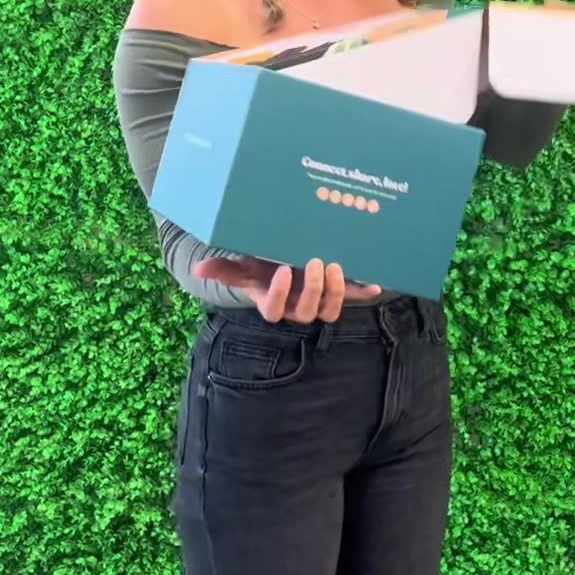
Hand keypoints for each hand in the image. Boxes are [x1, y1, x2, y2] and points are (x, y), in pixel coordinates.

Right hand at [193, 256, 381, 324]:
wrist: (280, 265)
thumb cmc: (260, 266)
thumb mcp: (242, 267)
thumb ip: (223, 270)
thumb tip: (199, 269)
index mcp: (272, 304)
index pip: (273, 310)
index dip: (279, 294)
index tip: (282, 271)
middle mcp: (297, 308)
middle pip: (308, 312)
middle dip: (313, 289)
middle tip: (315, 262)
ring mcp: (319, 302)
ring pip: (330, 310)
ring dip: (336, 292)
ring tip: (335, 265)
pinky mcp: (337, 292)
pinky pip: (353, 297)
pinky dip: (364, 292)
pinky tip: (375, 285)